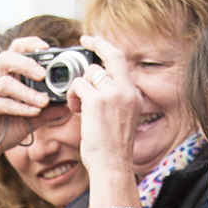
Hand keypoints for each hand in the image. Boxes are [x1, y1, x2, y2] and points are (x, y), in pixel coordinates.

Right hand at [0, 38, 55, 159]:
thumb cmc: (6, 128)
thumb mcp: (32, 117)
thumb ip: (48, 109)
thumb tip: (68, 104)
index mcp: (4, 73)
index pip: (15, 48)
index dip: (30, 43)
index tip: (47, 47)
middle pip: (7, 58)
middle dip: (27, 64)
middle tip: (43, 74)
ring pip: (5, 82)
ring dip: (27, 92)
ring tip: (43, 101)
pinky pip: (2, 103)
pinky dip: (20, 107)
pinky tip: (33, 112)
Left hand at [67, 35, 140, 180]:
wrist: (112, 166)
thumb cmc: (112, 149)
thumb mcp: (122, 119)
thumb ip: (115, 100)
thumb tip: (96, 86)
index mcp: (134, 94)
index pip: (121, 61)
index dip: (107, 47)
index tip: (95, 41)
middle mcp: (126, 90)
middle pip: (109, 56)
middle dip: (95, 44)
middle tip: (83, 41)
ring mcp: (113, 94)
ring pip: (89, 72)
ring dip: (78, 86)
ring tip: (78, 105)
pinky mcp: (97, 101)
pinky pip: (78, 85)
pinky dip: (72, 96)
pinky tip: (75, 110)